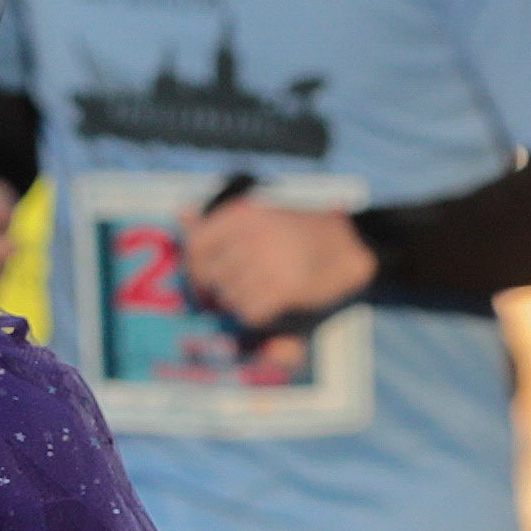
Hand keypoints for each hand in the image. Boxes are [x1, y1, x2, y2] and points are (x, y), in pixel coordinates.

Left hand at [179, 192, 378, 331]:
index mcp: (242, 214)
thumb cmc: (298, 232)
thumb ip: (218, 221)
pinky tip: (273, 304)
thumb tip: (181, 214)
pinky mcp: (284, 288)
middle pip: (210, 277)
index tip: (202, 280)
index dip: (193, 269)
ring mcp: (267, 262)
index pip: (195, 245)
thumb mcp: (258, 216)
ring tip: (262, 293)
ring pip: (229, 298)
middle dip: (219, 290)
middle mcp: (251, 236)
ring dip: (240, 304)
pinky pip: (250, 313)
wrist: (349, 245)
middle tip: (239, 289)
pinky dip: (258, 316)